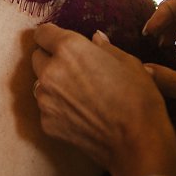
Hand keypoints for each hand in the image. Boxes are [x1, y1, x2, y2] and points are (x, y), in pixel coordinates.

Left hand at [31, 24, 175, 175]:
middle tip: (74, 68)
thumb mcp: (129, 63)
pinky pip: (46, 108)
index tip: (58, 40)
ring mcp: (45, 100)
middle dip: (51, 59)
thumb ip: (105, 47)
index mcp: (69, 49)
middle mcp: (50, 72)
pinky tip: (80, 113)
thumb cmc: (138, 99)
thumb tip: (95, 38)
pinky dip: (58, 108)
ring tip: (79, 92)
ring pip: (39, 84)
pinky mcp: (47, 123)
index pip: (42, 33)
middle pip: (37, 58)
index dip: (51, 35)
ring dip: (52, 84)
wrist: (136, 143)